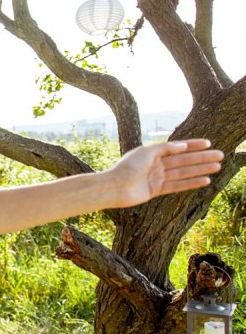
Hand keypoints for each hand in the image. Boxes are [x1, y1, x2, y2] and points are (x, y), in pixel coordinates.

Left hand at [105, 139, 222, 207]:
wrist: (112, 188)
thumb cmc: (126, 168)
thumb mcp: (146, 153)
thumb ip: (165, 149)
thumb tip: (183, 146)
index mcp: (152, 153)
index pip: (177, 148)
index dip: (192, 145)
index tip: (208, 143)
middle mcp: (155, 165)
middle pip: (183, 160)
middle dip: (201, 158)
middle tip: (220, 155)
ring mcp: (156, 178)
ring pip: (183, 173)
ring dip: (200, 170)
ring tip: (217, 166)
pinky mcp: (155, 190)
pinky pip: (177, 186)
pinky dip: (191, 183)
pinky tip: (205, 180)